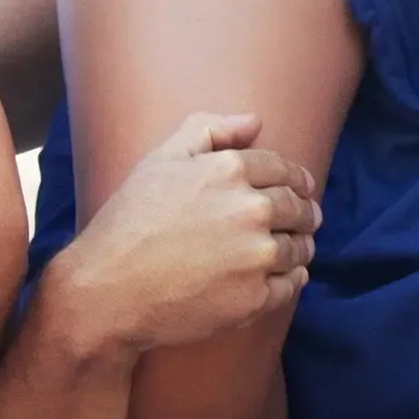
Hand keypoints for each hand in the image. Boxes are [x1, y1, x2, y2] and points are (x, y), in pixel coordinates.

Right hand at [47, 112, 319, 359]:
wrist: (111, 289)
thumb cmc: (130, 221)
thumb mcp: (160, 159)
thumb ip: (208, 130)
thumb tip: (255, 121)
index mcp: (229, 170)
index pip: (283, 169)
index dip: (296, 178)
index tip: (302, 187)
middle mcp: (250, 210)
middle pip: (297, 208)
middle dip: (306, 211)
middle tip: (308, 217)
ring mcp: (256, 256)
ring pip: (299, 247)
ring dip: (302, 244)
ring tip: (296, 247)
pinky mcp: (255, 298)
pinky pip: (291, 284)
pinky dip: (293, 278)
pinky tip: (286, 275)